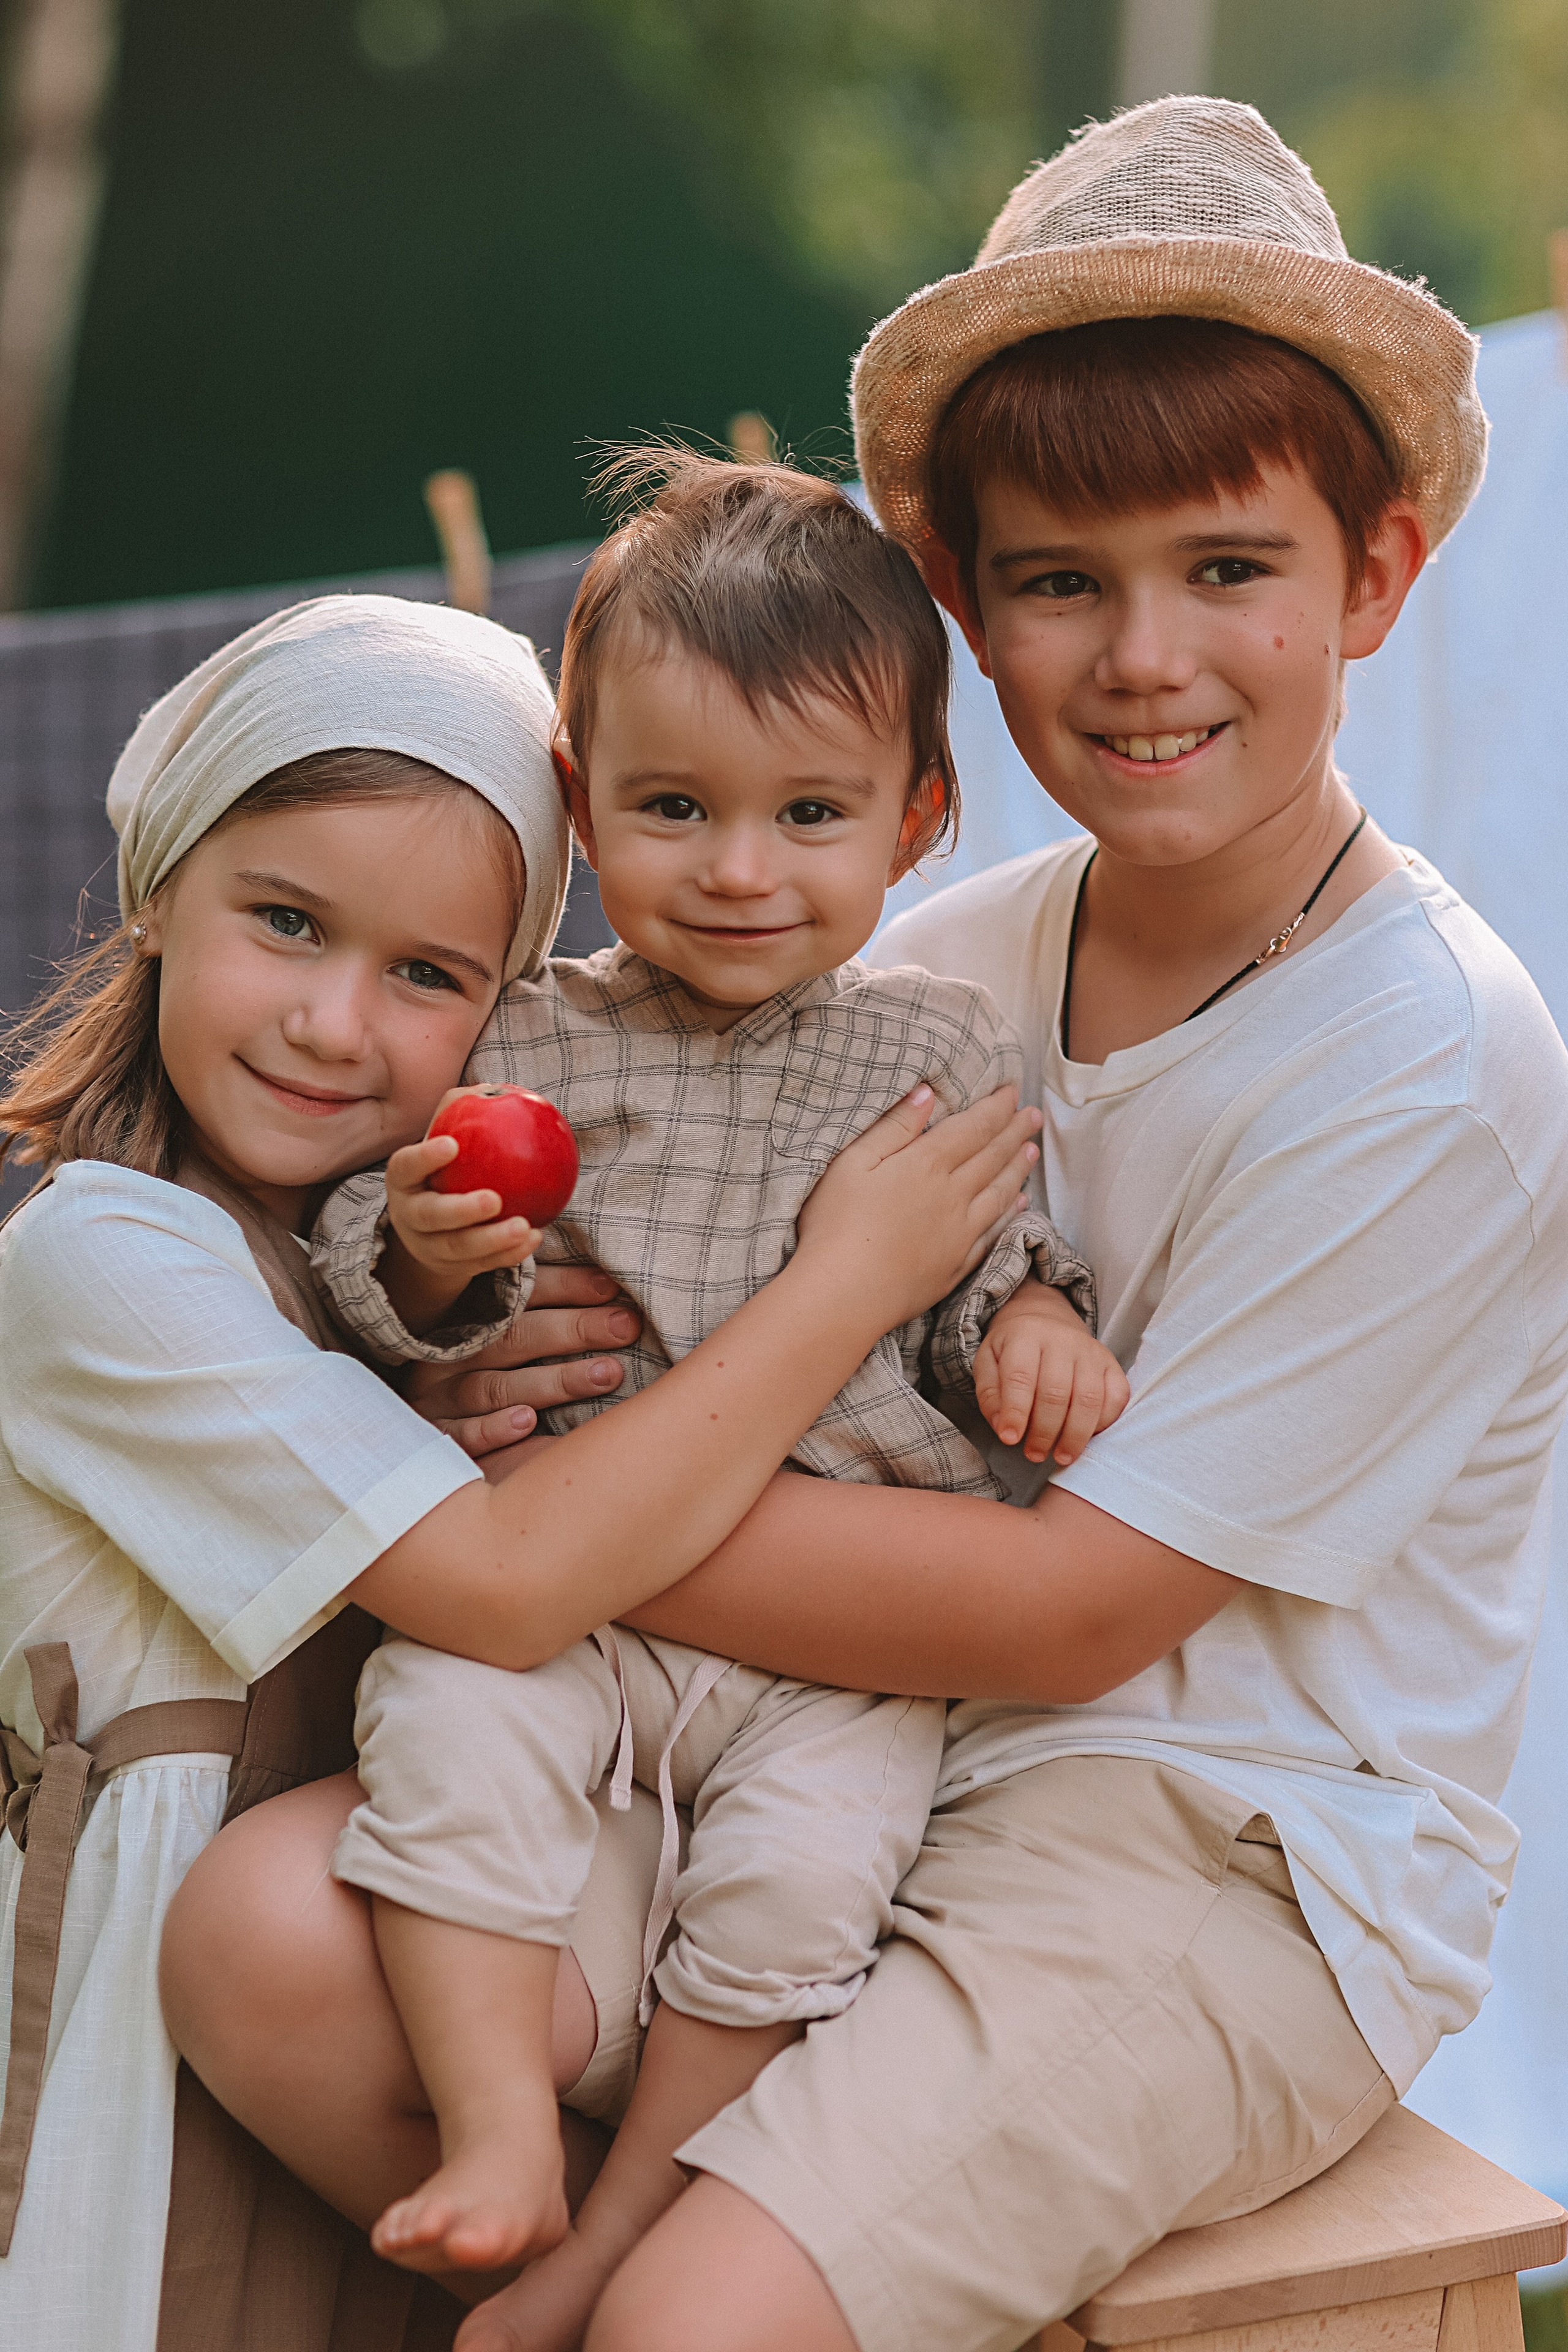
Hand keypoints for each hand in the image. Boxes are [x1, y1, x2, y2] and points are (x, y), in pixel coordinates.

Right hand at [385, 1124, 540, 1282]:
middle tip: (494, 1199)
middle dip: (461, 1210)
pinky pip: (483, 1264)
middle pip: (431, 1216)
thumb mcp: (444, 1139)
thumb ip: (462, 1112)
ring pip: (459, 1248)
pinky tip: (534, 1238)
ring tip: (525, 1227)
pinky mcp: (452, 1267)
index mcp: (403, 1179)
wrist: (430, 1228)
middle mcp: (409, 1215)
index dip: (424, 1158)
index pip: (406, 1166)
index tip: (452, 1145)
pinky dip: (509, 1255)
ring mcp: (429, 1246)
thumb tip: (496, 1088)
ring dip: (493, 1240)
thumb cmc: (445, 1168)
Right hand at [404, 1264, 643, 1455]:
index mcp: (471, 1316)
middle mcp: (455, 1351)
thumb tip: (610, 1288)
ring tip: (605, 1375)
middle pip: (516, 1336)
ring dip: (553, 1381)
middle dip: (574, 1330)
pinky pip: (462, 1433)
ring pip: (497, 1385)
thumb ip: (545, 1312)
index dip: (566, 1288)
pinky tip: (527, 1422)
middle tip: (625, 1327)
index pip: (523, 1295)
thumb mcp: (504, 1334)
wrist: (401, 1425)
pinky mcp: (436, 1434)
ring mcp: (440, 1393)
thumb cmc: (479, 1370)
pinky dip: (493, 1428)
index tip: (611, 1288)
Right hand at [796, 1083, 1041, 1335]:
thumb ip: (894, 1127)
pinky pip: (994, 1232)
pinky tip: (1020, 1203)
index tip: (1011, 1092)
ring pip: (1000, 1193)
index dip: (996, 1108)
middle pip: (992, 1157)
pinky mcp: (956, 1265)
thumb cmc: (835, 1225)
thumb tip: (927, 1093)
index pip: (972, 1128)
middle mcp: (952, 1196)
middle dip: (1015, 1132)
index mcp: (925, 1165)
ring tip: (1033, 1151)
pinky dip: (1011, 1213)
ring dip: (1019, 1168)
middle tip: (1034, 1116)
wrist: (844, 1294)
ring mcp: (959, 1233)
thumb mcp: (852, 1162)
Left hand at [974, 1277, 1128, 1465]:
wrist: (1046, 1322)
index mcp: (1025, 1335)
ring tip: (1061, 1456)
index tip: (1009, 1439)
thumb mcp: (988, 1363)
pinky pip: (1116, 1397)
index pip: (1020, 1377)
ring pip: (1089, 1399)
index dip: (1015, 1413)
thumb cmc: (1013, 1351)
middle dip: (1044, 1431)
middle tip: (1034, 1454)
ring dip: (1075, 1435)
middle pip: (1056, 1392)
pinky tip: (1087, 1438)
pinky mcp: (1111, 1364)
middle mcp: (1062, 1340)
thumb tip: (1004, 1428)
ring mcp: (1091, 1351)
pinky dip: (1103, 1424)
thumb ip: (990, 1395)